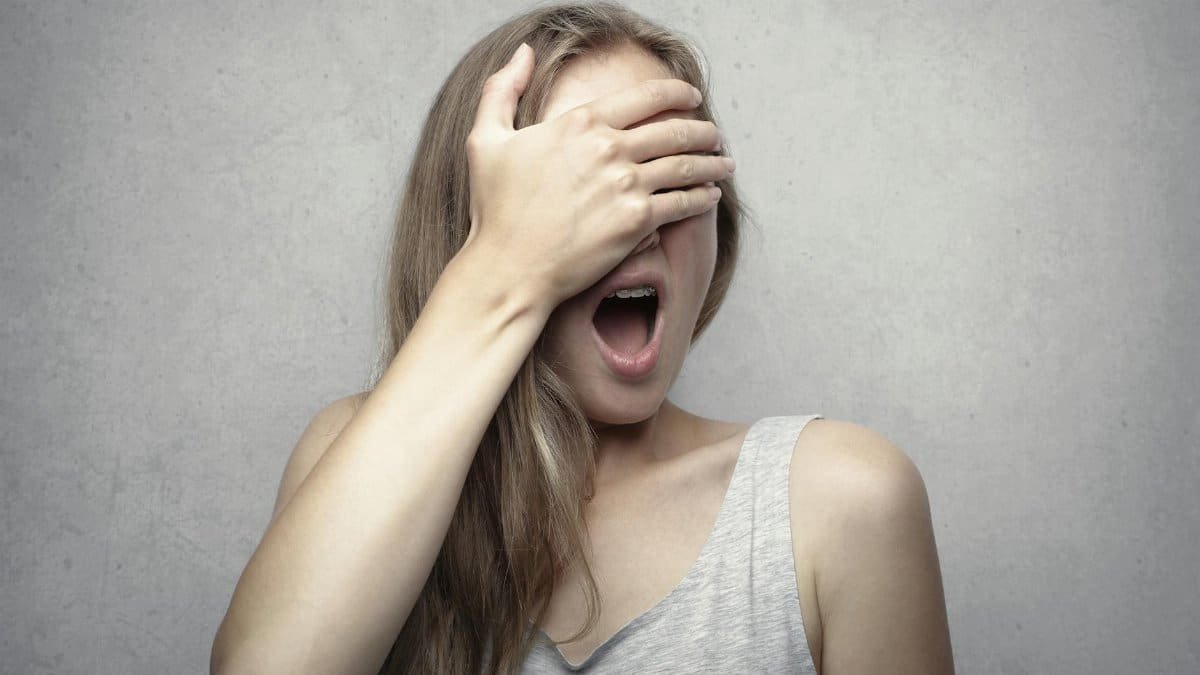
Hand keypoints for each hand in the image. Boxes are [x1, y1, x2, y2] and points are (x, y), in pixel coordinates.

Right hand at [462, 42, 732, 313]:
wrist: (509, 267)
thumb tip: (524, 52)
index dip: (677, 93)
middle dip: (702, 130)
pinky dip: (702, 197)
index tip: (692, 96)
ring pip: (685, 165)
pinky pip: (682, 203)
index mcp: (580, 123)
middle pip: (674, 129)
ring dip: (712, 163)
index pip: (645, 97)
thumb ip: (503, 89)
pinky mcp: (636, 221)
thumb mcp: (486, 138)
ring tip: (724, 164)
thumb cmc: (495, 208)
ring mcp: (625, 185)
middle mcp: (608, 148)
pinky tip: (710, 196)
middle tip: (715, 135)